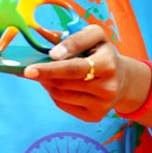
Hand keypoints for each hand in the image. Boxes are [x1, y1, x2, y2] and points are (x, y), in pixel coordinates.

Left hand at [23, 24, 142, 122]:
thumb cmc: (102, 52)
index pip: (74, 68)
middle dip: (43, 75)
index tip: (29, 69)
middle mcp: (107, 88)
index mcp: (108, 64)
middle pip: (64, 83)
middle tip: (30, 69)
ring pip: (61, 95)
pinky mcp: (95, 117)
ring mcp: (102, 105)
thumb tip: (52, 53)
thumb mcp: (95, 35)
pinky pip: (64, 105)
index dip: (50, 68)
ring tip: (44, 74)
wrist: (123, 79)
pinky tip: (55, 84)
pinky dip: (53, 94)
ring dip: (47, 83)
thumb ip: (74, 38)